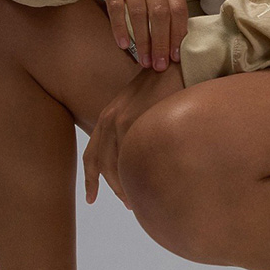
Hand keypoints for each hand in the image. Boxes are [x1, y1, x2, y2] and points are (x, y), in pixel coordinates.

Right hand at [79, 0, 188, 71]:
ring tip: (144, 61)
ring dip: (143, 41)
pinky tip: (123, 45)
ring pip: (139, 13)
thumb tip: (175, 40)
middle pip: (160, 14)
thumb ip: (167, 2)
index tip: (174, 57)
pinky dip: (120, 29)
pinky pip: (116, 8)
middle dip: (161, 44)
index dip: (177, 36)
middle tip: (159, 65)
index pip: (178, 10)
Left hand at [83, 60, 185, 207]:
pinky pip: (131, 156)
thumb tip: (144, 154)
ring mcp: (121, 120)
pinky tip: (149, 185)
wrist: (179, 64)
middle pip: (103, 165)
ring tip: (140, 201)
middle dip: (113, 188)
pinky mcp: (135, 121)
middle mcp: (109, 119)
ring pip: (115, 165)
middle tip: (129, 205)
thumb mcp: (143, 107)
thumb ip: (136, 128)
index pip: (93, 154)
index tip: (90, 199)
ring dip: (126, 187)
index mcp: (108, 117)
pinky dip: (137, 174)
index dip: (90, 179)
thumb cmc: (168, 86)